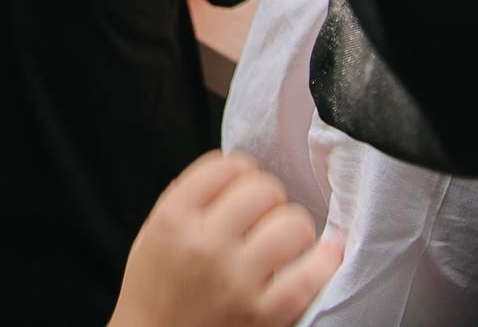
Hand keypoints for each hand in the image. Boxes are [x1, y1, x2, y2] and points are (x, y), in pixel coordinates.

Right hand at [107, 153, 340, 326]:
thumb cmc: (156, 290)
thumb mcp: (154, 233)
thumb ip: (190, 199)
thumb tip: (240, 172)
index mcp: (173, 219)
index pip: (225, 166)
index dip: (240, 172)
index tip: (242, 186)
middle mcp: (204, 246)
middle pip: (262, 189)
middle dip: (268, 197)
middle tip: (263, 215)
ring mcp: (236, 281)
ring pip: (292, 224)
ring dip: (292, 227)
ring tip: (284, 239)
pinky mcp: (263, 315)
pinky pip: (310, 276)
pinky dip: (323, 262)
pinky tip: (322, 256)